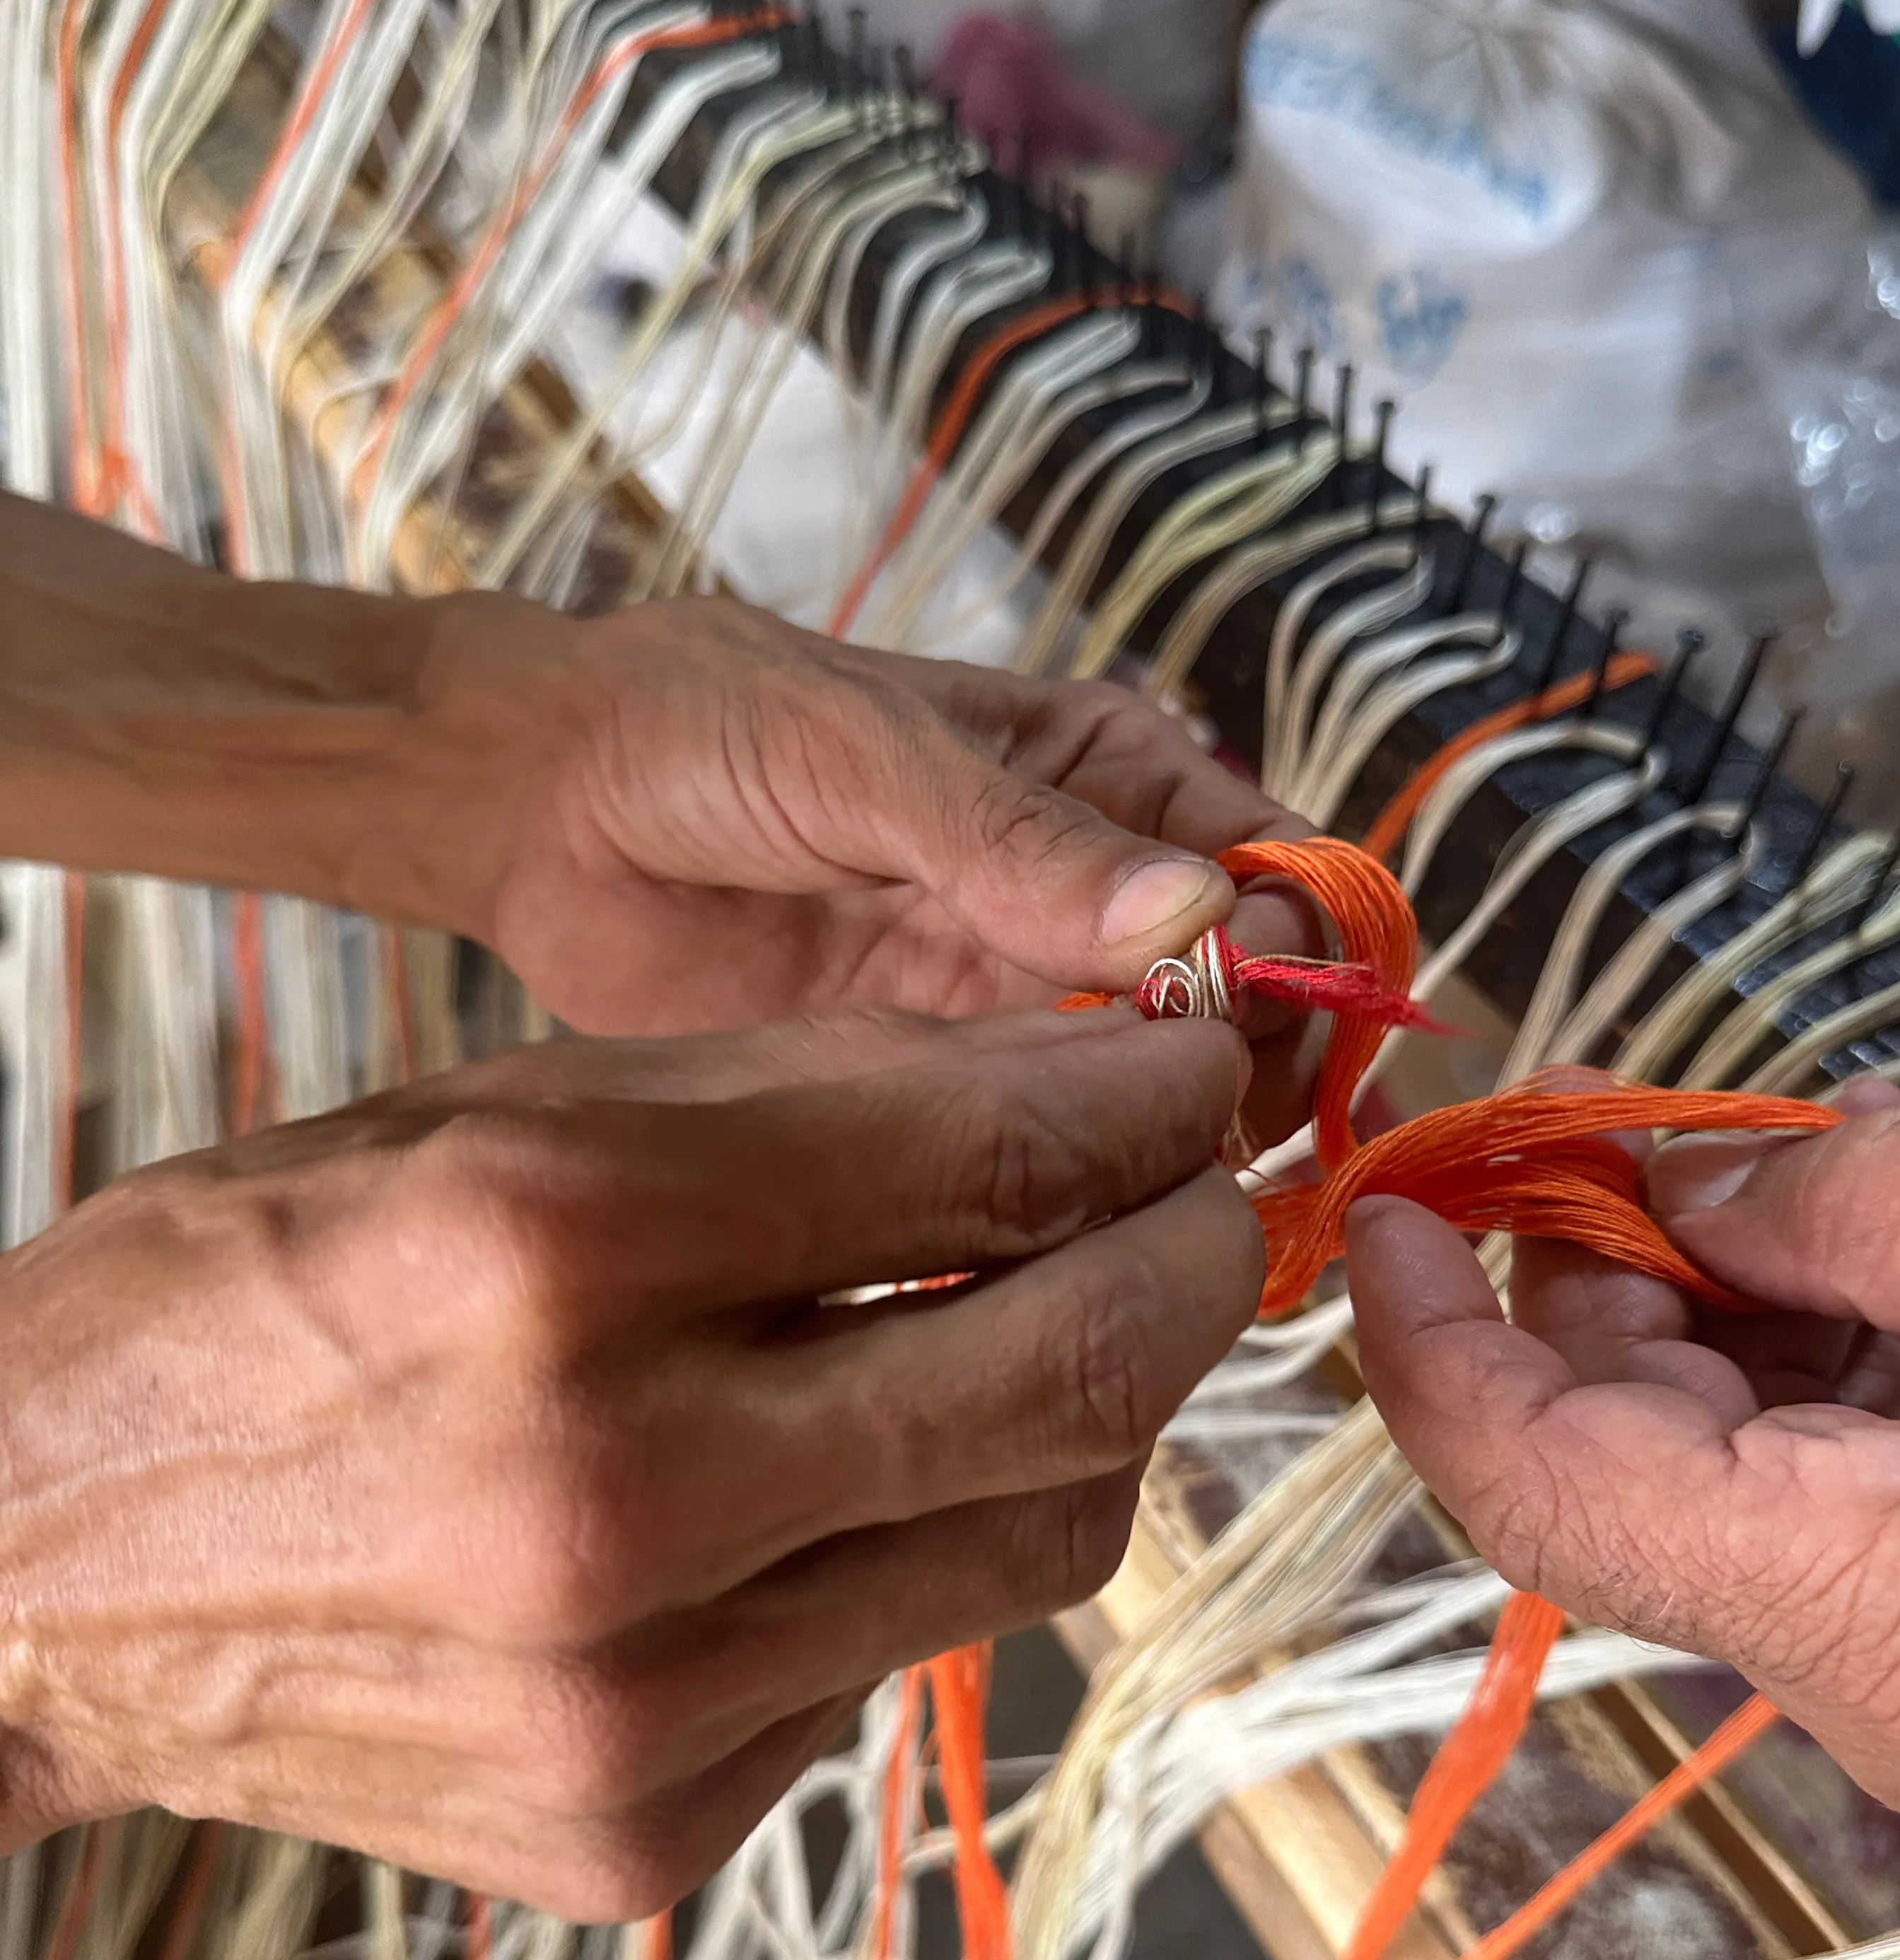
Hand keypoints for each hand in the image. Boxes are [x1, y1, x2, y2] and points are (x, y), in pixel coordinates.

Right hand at [0, 1009, 1260, 1913]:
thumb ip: (798, 1101)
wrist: (29, 1576)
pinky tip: (822, 1495)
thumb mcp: (489, 1117)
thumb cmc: (251, 1294)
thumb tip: (1075, 1084)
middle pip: (1078, 1379)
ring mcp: (633, 1703)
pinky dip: (907, 1553)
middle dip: (1197, 1266)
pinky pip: (891, 1664)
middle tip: (1205, 1207)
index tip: (1202, 1076)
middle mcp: (610, 1495)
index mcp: (553, 1248)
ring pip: (1036, 1542)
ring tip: (1034, 1331)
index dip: (1149, 1105)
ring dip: (1082, 1418)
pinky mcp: (640, 1834)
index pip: (991, 1164)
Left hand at [416, 591, 1318, 1110]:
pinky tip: (1084, 1232)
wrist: (542, 804)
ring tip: (1163, 1197)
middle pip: (1247, 997)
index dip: (1297, 948)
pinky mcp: (949, 1084)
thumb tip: (1193, 914)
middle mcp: (1094, 895)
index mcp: (1110, 776)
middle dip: (1259, 1065)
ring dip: (1182, 1141)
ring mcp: (1025, 999)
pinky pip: (1054, 1144)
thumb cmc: (706, 727)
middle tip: (1215, 1134)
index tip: (1258, 1019)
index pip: (1272, 867)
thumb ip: (1019, 839)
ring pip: (1164, 1087)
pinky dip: (1086, 1187)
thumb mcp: (866, 755)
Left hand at [1348, 1082, 1899, 1830]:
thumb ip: (1862, 1207)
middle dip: (1581, 1277)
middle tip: (1587, 1117)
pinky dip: (1800, 1349)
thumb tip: (1677, 1192)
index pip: (1554, 1494)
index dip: (1434, 1344)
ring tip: (1765, 1154)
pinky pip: (1814, 1488)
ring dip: (1702, 1298)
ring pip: (1711, 1469)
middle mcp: (1891, 1695)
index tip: (1386, 1208)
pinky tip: (1853, 1233)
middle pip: (1620, 1467)